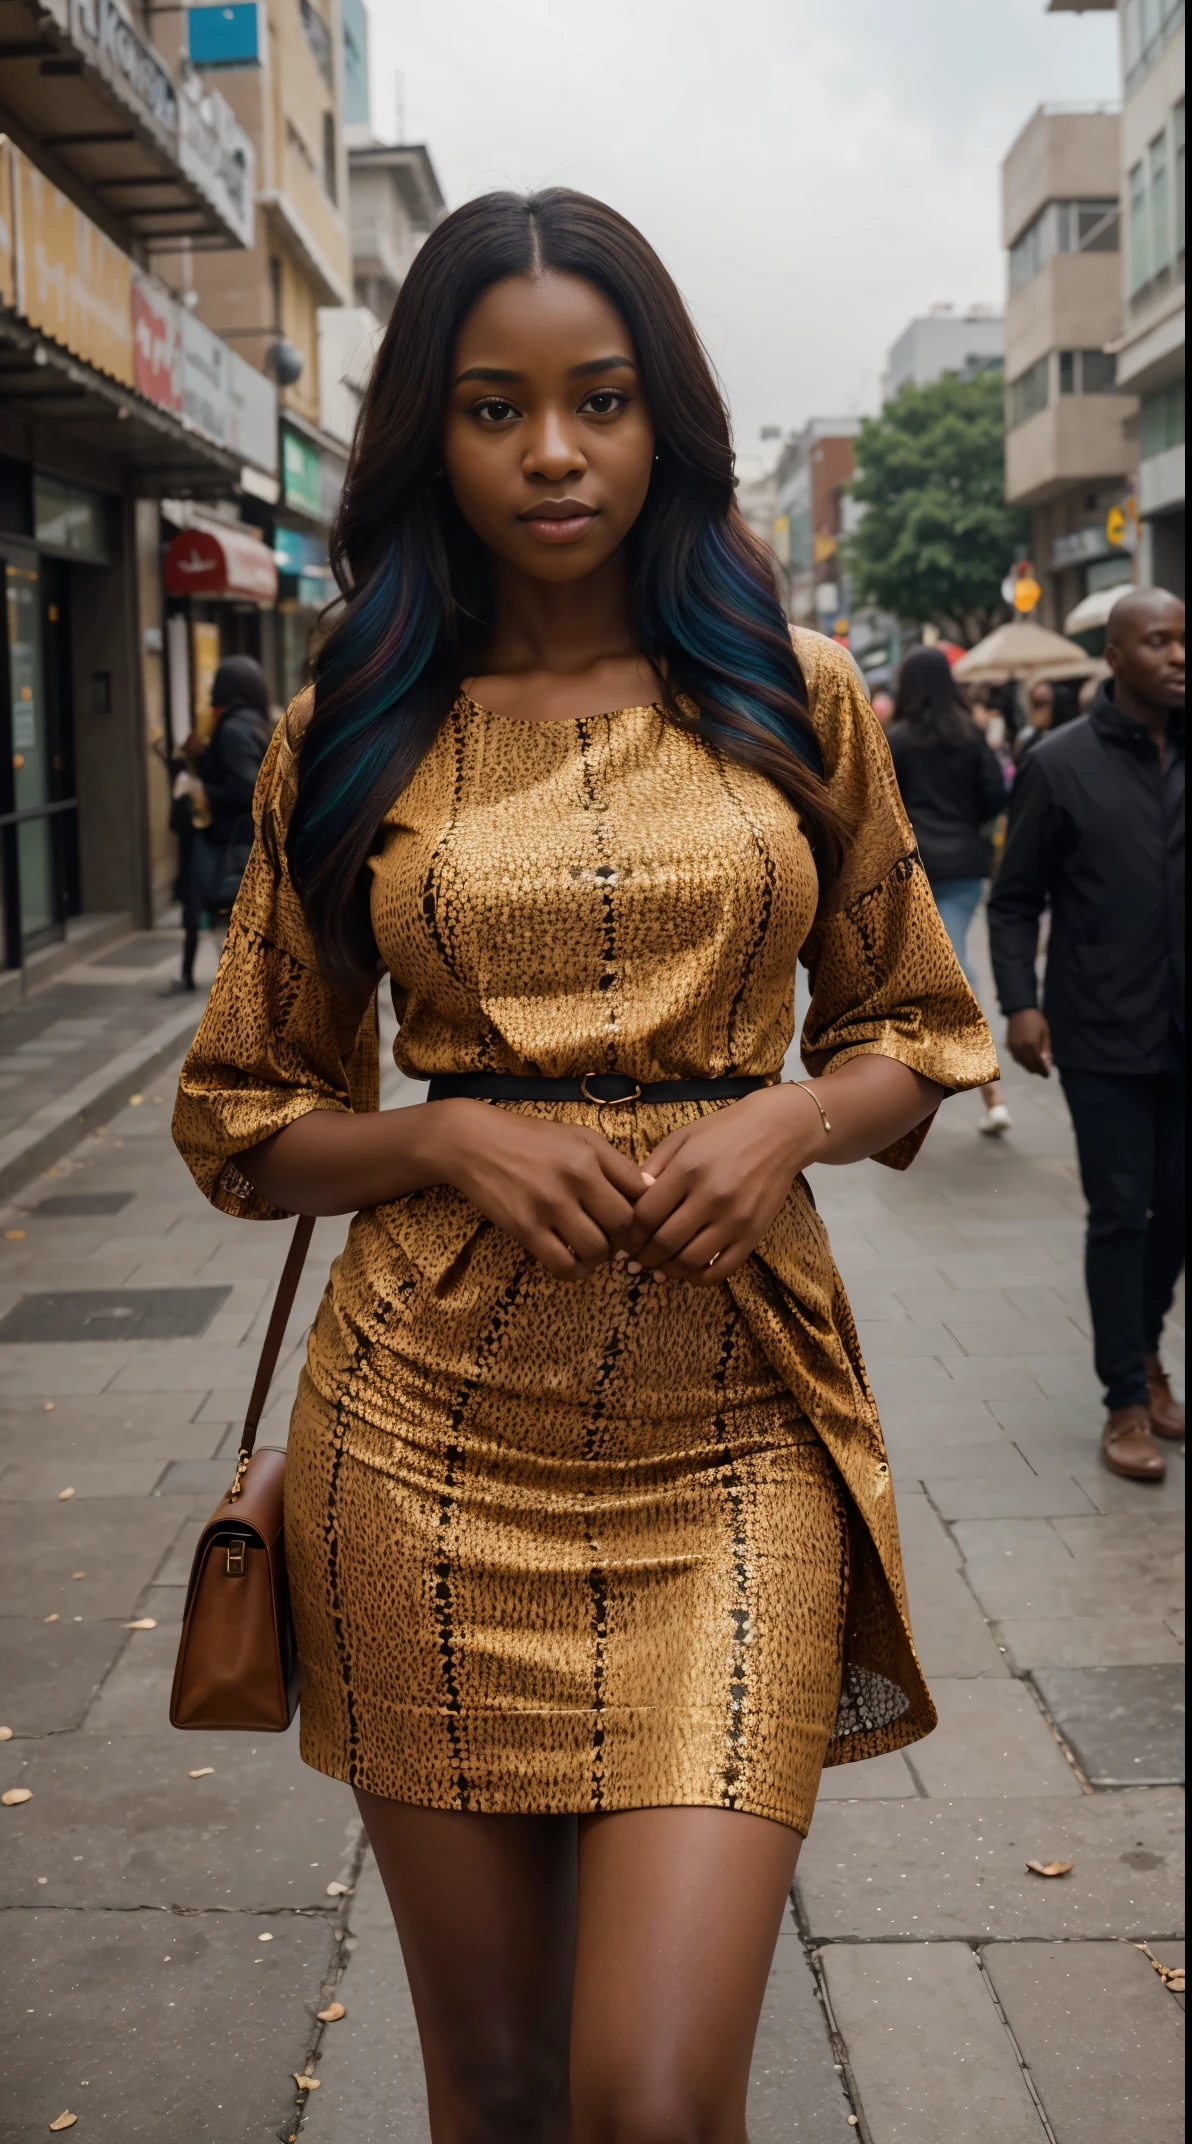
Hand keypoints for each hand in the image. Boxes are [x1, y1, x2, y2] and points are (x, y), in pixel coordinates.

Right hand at [433, 1100, 648, 1280]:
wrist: (475, 1142)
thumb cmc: (531, 1138)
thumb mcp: (579, 1137)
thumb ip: (616, 1163)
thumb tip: (650, 1191)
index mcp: (591, 1157)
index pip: (638, 1196)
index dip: (643, 1213)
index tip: (633, 1220)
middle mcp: (574, 1180)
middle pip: (622, 1225)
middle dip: (622, 1237)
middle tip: (612, 1236)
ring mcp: (548, 1206)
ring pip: (596, 1249)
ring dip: (600, 1256)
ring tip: (592, 1249)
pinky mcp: (525, 1228)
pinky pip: (562, 1265)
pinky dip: (575, 1271)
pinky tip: (575, 1262)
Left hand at [611, 1088, 819, 1285]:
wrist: (778, 1132)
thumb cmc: (724, 1132)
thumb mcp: (681, 1138)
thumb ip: (653, 1169)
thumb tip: (629, 1202)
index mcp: (687, 1170)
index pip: (646, 1216)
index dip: (628, 1237)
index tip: (622, 1245)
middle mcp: (710, 1196)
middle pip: (664, 1242)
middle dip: (643, 1258)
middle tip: (634, 1263)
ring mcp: (735, 1218)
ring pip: (691, 1260)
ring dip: (668, 1271)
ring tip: (657, 1271)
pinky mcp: (754, 1233)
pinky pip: (724, 1268)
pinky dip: (702, 1278)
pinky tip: (690, 1275)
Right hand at [1005, 1009, 1051, 1077]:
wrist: (1020, 1010)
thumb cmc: (1036, 1020)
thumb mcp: (1045, 1034)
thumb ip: (1046, 1049)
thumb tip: (1047, 1062)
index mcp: (1031, 1045)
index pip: (1038, 1064)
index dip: (1043, 1071)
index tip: (1048, 1075)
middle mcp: (1021, 1049)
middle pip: (1029, 1066)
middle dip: (1037, 1070)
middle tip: (1044, 1070)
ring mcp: (1013, 1048)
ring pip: (1022, 1064)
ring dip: (1030, 1067)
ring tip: (1037, 1065)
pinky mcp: (1009, 1046)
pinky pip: (1016, 1059)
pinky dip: (1023, 1062)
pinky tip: (1029, 1060)